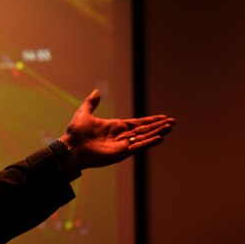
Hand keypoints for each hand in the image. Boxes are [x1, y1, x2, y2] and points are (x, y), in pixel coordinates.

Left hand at [61, 89, 175, 169]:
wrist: (71, 147)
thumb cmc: (76, 133)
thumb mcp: (84, 113)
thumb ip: (92, 102)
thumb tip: (97, 91)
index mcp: (116, 126)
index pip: (138, 123)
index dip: (151, 120)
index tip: (163, 117)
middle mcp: (122, 136)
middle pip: (145, 130)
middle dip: (158, 126)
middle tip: (173, 122)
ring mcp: (123, 144)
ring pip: (144, 137)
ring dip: (157, 132)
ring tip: (170, 128)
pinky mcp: (121, 152)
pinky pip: (138, 147)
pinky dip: (149, 142)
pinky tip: (160, 138)